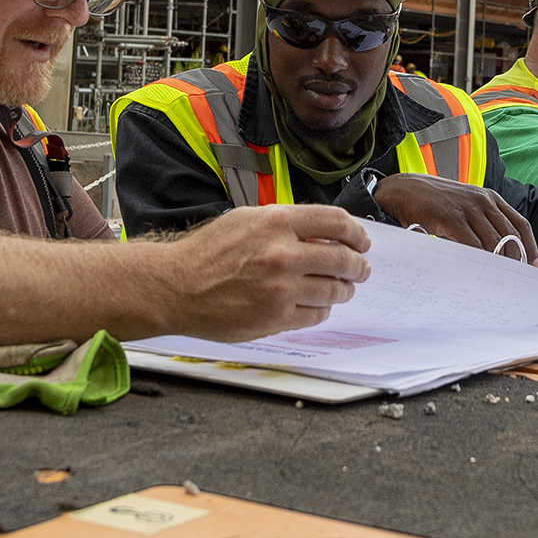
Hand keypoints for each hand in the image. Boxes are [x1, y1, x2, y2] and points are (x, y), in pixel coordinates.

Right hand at [169, 204, 371, 339]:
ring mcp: (282, 288)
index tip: (361, 241)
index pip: (336, 222)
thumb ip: (286, 224)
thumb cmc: (206, 254)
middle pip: (342, 259)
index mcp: (277, 222)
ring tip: (343, 288)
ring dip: (344, 289)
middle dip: (358, 265)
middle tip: (361, 268)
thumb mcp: (246, 220)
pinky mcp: (277, 317)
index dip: (356, 233)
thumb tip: (322, 234)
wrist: (176, 287)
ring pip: (334, 289)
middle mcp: (283, 254)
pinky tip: (318, 304)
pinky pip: (316, 314)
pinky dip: (322, 309)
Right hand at [374, 173, 537, 264]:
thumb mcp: (465, 205)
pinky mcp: (451, 218)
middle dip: (516, 260)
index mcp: (490, 198)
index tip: (532, 266)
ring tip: (500, 280)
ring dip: (499, 263)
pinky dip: (478, 260)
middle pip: (510, 236)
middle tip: (517, 279)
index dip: (530, 247)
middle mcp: (483, 201)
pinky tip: (479, 271)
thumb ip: (482, 222)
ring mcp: (468, 208)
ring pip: (493, 242)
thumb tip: (498, 252)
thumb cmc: (434, 202)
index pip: (520, 224)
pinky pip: (472, 244)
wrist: (403, 190)